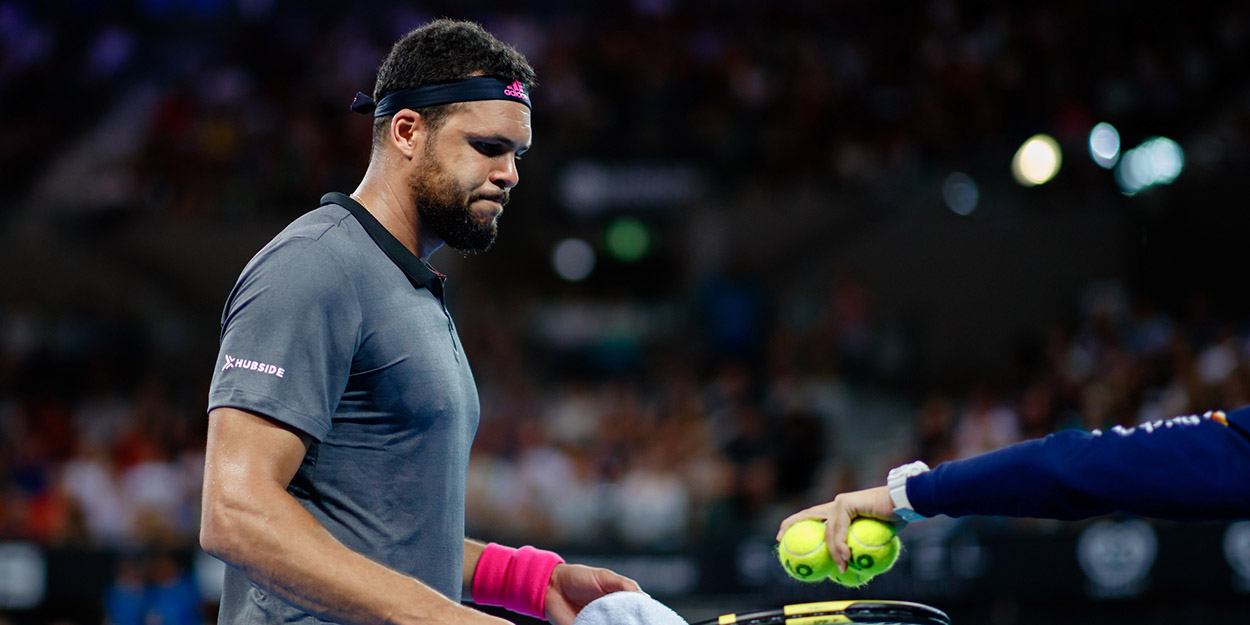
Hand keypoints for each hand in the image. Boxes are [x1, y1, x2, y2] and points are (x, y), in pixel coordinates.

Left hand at [543, 563, 642, 624]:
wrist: (551, 587)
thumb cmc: (579, 578)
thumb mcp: (605, 577)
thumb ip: (625, 585)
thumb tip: (645, 599)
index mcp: (620, 601)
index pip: (638, 612)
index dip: (646, 616)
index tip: (654, 620)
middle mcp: (612, 616)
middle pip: (628, 624)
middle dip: (635, 624)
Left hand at [775, 486, 894, 571]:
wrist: (905, 504)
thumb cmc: (894, 520)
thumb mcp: (872, 537)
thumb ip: (858, 546)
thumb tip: (850, 566)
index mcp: (839, 510)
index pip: (812, 516)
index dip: (794, 524)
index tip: (781, 537)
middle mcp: (836, 504)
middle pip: (808, 516)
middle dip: (790, 527)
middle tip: (781, 544)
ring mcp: (840, 502)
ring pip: (829, 531)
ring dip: (834, 552)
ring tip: (841, 567)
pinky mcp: (847, 503)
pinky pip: (840, 529)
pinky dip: (841, 545)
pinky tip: (845, 557)